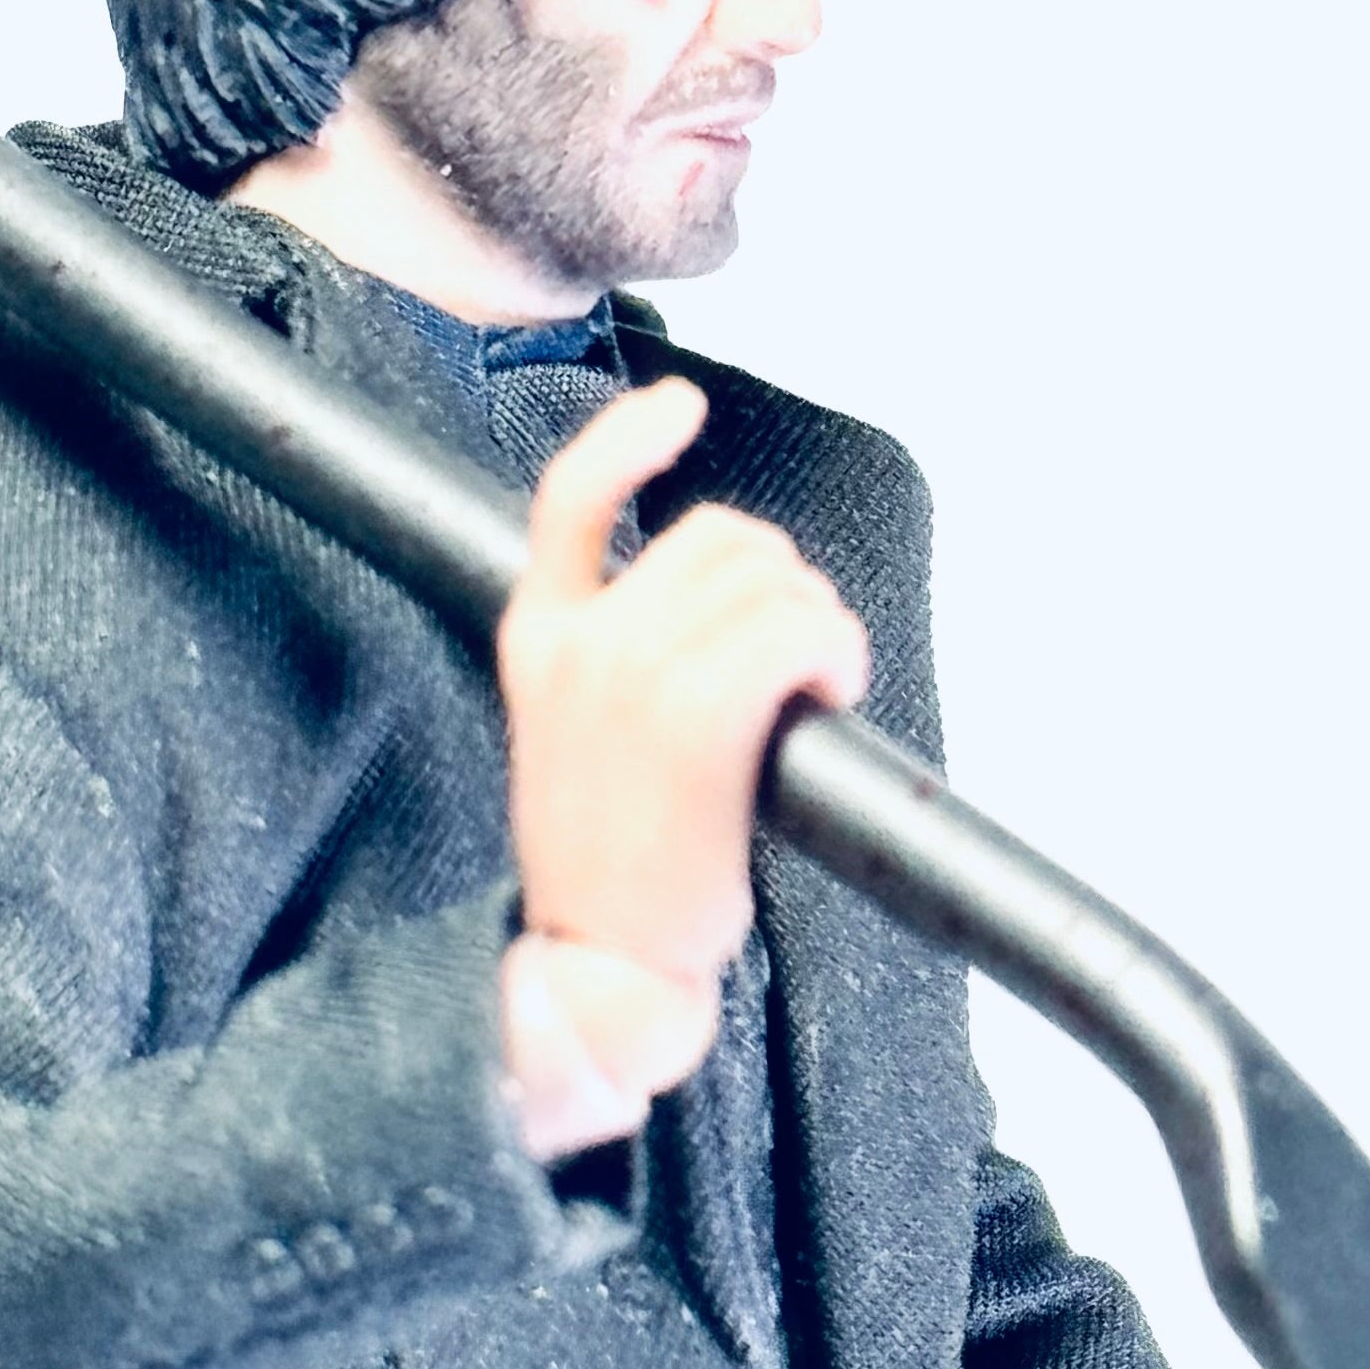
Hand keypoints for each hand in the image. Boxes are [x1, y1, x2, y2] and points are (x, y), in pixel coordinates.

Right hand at [493, 377, 869, 1162]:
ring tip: (812, 690)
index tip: (681, 405)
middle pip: (718, 536)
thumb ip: (617, 652)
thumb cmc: (610, 864)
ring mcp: (633, 672)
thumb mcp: (575, 733)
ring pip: (770, 579)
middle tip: (794, 660)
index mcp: (535, 636)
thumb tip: (726, 600)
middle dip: (780, 582)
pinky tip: (829, 692)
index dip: (630, 436)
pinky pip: (797, 630)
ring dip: (817, 623)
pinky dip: (834, 651)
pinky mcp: (697, 714)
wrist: (600, 963)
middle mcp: (578, 640)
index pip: (570, 497)